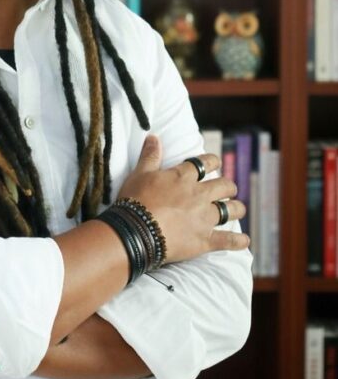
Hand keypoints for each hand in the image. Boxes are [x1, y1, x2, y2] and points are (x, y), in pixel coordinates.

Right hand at [114, 134, 248, 263]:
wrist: (136, 231)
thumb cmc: (135, 200)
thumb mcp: (140, 173)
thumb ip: (150, 155)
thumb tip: (154, 137)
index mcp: (184, 177)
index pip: (206, 162)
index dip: (213, 161)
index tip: (214, 163)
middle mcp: (199, 195)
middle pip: (224, 186)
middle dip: (228, 187)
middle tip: (226, 190)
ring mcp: (204, 218)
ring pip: (231, 210)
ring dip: (236, 209)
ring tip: (237, 209)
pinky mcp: (205, 239)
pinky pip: (228, 240)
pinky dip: (238, 241)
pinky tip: (244, 241)